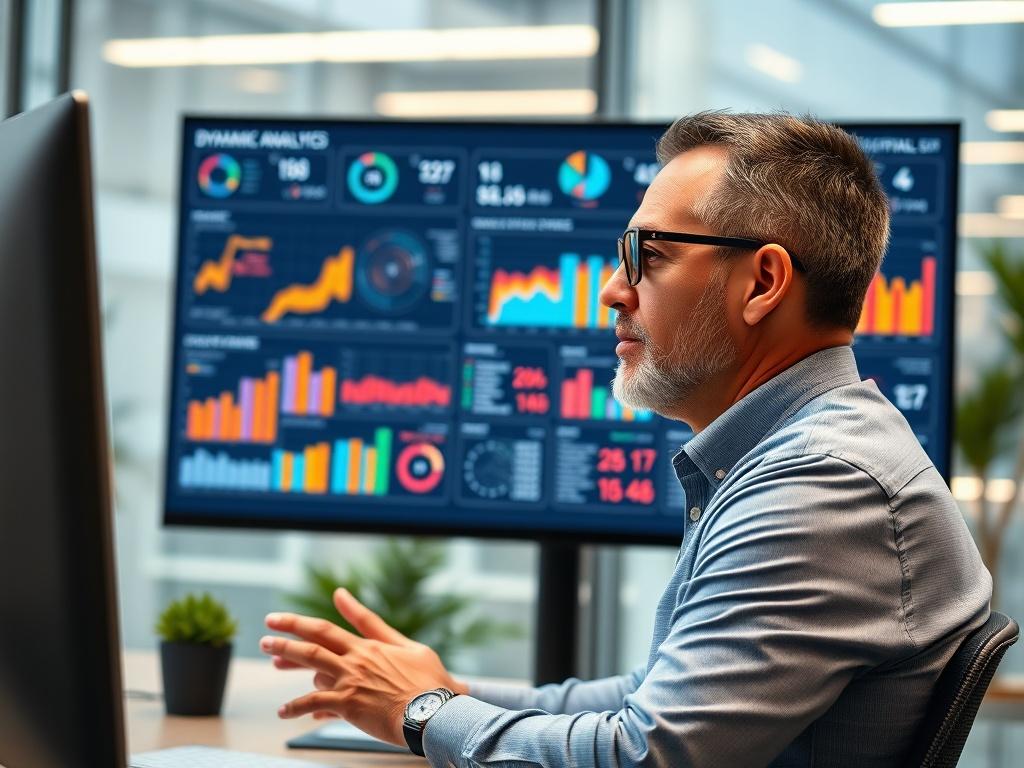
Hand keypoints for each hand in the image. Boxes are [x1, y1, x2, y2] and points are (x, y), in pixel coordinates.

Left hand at [261, 588, 467, 745]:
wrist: (435, 710)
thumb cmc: (430, 680)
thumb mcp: (410, 647)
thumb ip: (378, 628)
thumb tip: (358, 606)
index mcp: (371, 646)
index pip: (331, 627)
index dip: (304, 621)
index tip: (285, 617)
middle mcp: (357, 659)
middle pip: (315, 639)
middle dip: (288, 631)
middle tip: (268, 627)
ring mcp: (351, 681)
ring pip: (311, 663)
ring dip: (287, 657)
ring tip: (271, 658)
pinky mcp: (349, 705)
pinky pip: (314, 704)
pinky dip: (297, 707)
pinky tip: (283, 712)